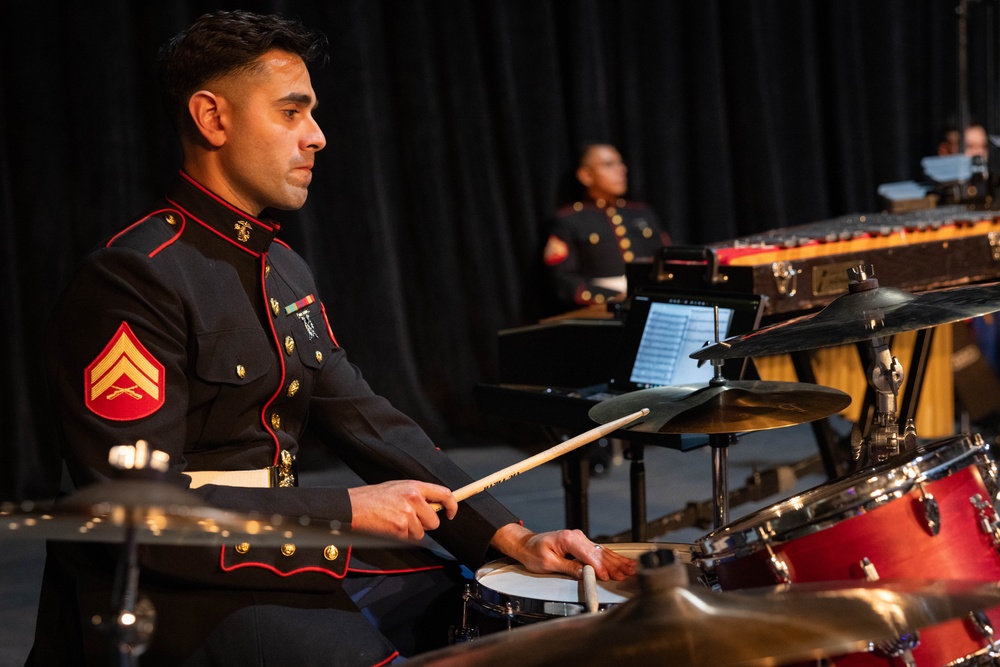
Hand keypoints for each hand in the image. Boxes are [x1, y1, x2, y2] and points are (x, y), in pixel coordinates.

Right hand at [348, 480, 457, 539]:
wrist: (354, 506)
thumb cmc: (373, 497)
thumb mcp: (398, 486)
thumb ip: (417, 494)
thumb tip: (433, 503)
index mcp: (414, 486)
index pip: (444, 494)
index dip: (452, 506)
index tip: (451, 513)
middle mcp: (414, 498)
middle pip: (434, 521)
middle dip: (425, 524)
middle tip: (410, 519)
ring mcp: (407, 514)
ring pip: (422, 532)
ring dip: (411, 531)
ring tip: (395, 521)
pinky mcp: (400, 528)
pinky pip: (409, 539)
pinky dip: (401, 537)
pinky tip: (390, 527)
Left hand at [490, 524, 636, 581]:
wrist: (526, 544)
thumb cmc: (533, 552)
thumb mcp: (547, 563)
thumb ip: (568, 567)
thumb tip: (585, 573)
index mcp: (568, 538)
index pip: (588, 554)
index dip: (599, 567)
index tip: (608, 577)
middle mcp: (576, 537)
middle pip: (599, 553)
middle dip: (613, 565)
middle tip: (626, 574)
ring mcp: (580, 540)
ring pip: (602, 552)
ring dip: (616, 561)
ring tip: (630, 569)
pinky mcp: (581, 545)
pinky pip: (598, 552)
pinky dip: (611, 558)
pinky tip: (622, 562)